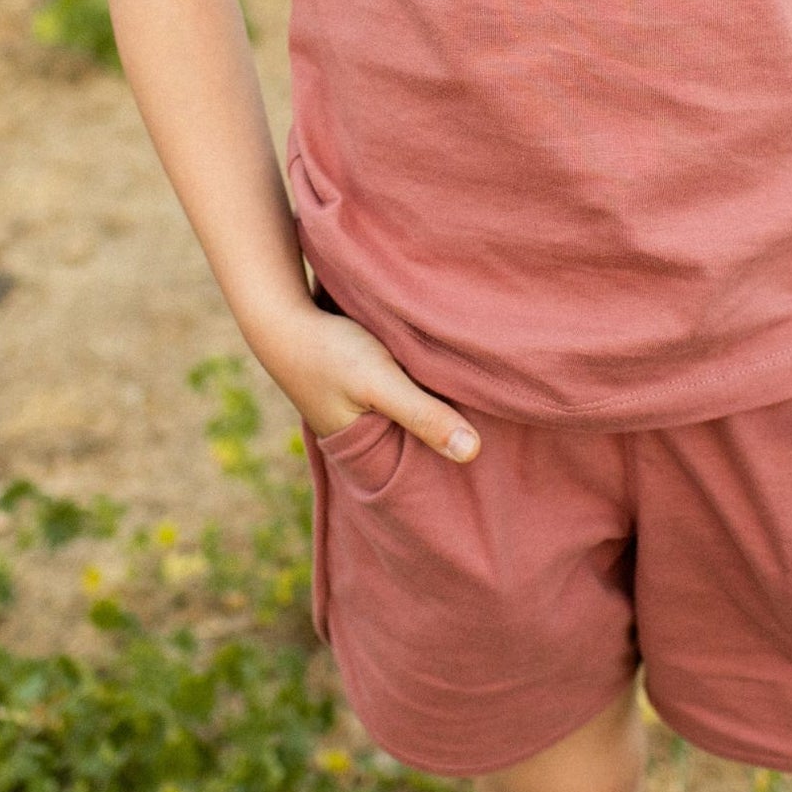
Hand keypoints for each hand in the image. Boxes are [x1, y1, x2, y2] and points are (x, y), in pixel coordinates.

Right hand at [248, 299, 480, 462]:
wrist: (284, 317)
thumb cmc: (330, 354)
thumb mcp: (380, 383)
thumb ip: (422, 415)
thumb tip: (473, 453)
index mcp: (370, 455)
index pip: (422, 475)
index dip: (455, 474)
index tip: (500, 469)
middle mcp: (373, 438)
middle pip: (425, 447)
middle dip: (456, 441)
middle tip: (506, 433)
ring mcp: (374, 412)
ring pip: (421, 417)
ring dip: (446, 411)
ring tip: (493, 407)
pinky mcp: (377, 384)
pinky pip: (413, 394)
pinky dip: (432, 388)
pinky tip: (458, 377)